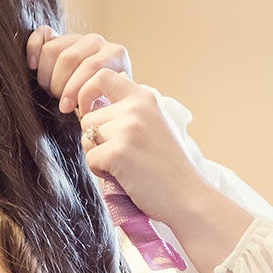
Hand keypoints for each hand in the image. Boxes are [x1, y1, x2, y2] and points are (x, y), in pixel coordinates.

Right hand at [27, 26, 130, 113]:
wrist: (94, 95)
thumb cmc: (100, 106)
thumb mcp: (107, 107)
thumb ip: (102, 104)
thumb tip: (90, 106)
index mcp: (115, 55)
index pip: (90, 66)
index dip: (74, 90)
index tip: (65, 109)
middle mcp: (97, 41)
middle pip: (68, 58)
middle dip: (58, 84)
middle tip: (56, 99)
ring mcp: (76, 36)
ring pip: (52, 49)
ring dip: (45, 75)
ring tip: (50, 90)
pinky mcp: (58, 34)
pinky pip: (42, 34)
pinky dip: (33, 49)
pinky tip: (33, 67)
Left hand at [71, 70, 206, 228]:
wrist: (187, 196)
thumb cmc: (167, 166)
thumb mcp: (154, 124)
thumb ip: (129, 110)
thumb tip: (93, 102)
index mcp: (144, 97)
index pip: (101, 76)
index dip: (85, 92)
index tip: (85, 111)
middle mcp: (135, 107)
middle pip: (88, 118)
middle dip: (96, 139)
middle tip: (121, 155)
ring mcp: (127, 129)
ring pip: (87, 138)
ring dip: (98, 155)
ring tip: (124, 166)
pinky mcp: (118, 152)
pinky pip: (91, 159)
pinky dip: (100, 171)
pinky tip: (123, 176)